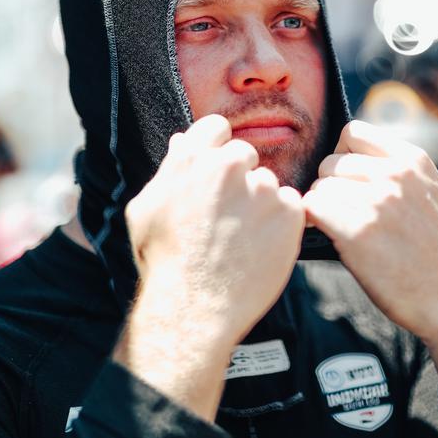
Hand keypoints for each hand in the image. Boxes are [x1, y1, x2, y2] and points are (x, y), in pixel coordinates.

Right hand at [114, 115, 303, 420]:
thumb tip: (183, 141)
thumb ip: (170, 170)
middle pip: (246, 155)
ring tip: (240, 241)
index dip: (219, 150)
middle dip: (241, 180)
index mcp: (192, 159)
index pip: (217, 128)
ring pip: (269, 185)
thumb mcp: (146, 209)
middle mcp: (228, 166)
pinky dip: (281, 226)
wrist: (194, 309)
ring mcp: (263, 189)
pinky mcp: (289, 213)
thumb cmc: (164, 262)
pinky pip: (291, 208)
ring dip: (262, 206)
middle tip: (228, 218)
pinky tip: (259, 249)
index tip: (219, 176)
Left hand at [302, 120, 437, 340]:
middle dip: (329, 186)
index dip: (342, 155)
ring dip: (321, 208)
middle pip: (331, 162)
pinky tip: (327, 237)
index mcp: (414, 161)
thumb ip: (405, 172)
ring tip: (337, 227)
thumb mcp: (435, 196)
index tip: (345, 179)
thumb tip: (365, 158)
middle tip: (339, 211)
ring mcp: (378, 202)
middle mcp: (396, 175)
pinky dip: (313, 223)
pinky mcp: (358, 232)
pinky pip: (313, 209)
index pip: (354, 132)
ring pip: (319, 187)